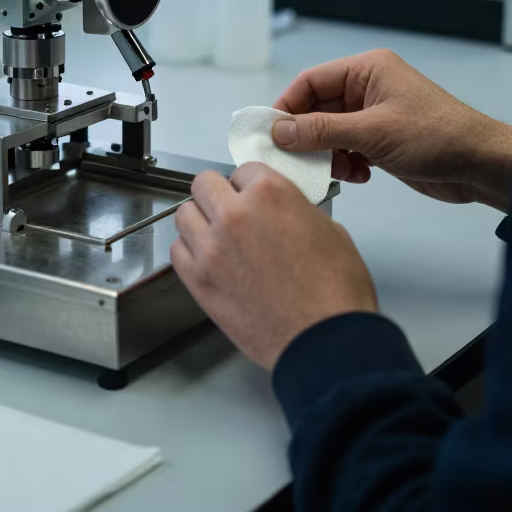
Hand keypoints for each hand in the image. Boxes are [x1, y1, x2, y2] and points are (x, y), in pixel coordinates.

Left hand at [171, 163, 377, 370]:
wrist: (324, 341)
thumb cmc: (335, 292)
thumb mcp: (328, 229)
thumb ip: (294, 209)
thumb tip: (282, 211)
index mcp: (270, 193)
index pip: (244, 170)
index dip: (252, 185)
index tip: (254, 196)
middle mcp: (235, 214)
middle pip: (204, 184)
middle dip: (219, 194)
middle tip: (232, 210)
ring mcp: (212, 248)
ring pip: (184, 214)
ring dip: (200, 221)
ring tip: (217, 236)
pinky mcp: (199, 281)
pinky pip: (177, 251)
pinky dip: (189, 251)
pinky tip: (209, 260)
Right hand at [272, 49, 511, 211]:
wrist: (480, 165)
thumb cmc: (438, 136)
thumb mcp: (373, 132)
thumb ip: (322, 131)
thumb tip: (279, 130)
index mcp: (367, 70)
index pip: (310, 81)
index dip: (287, 106)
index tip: (270, 133)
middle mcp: (368, 87)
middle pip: (317, 108)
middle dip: (308, 136)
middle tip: (295, 159)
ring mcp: (375, 114)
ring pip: (331, 132)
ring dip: (329, 154)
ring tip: (340, 170)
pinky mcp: (382, 140)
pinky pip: (348, 148)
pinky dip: (347, 163)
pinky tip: (361, 174)